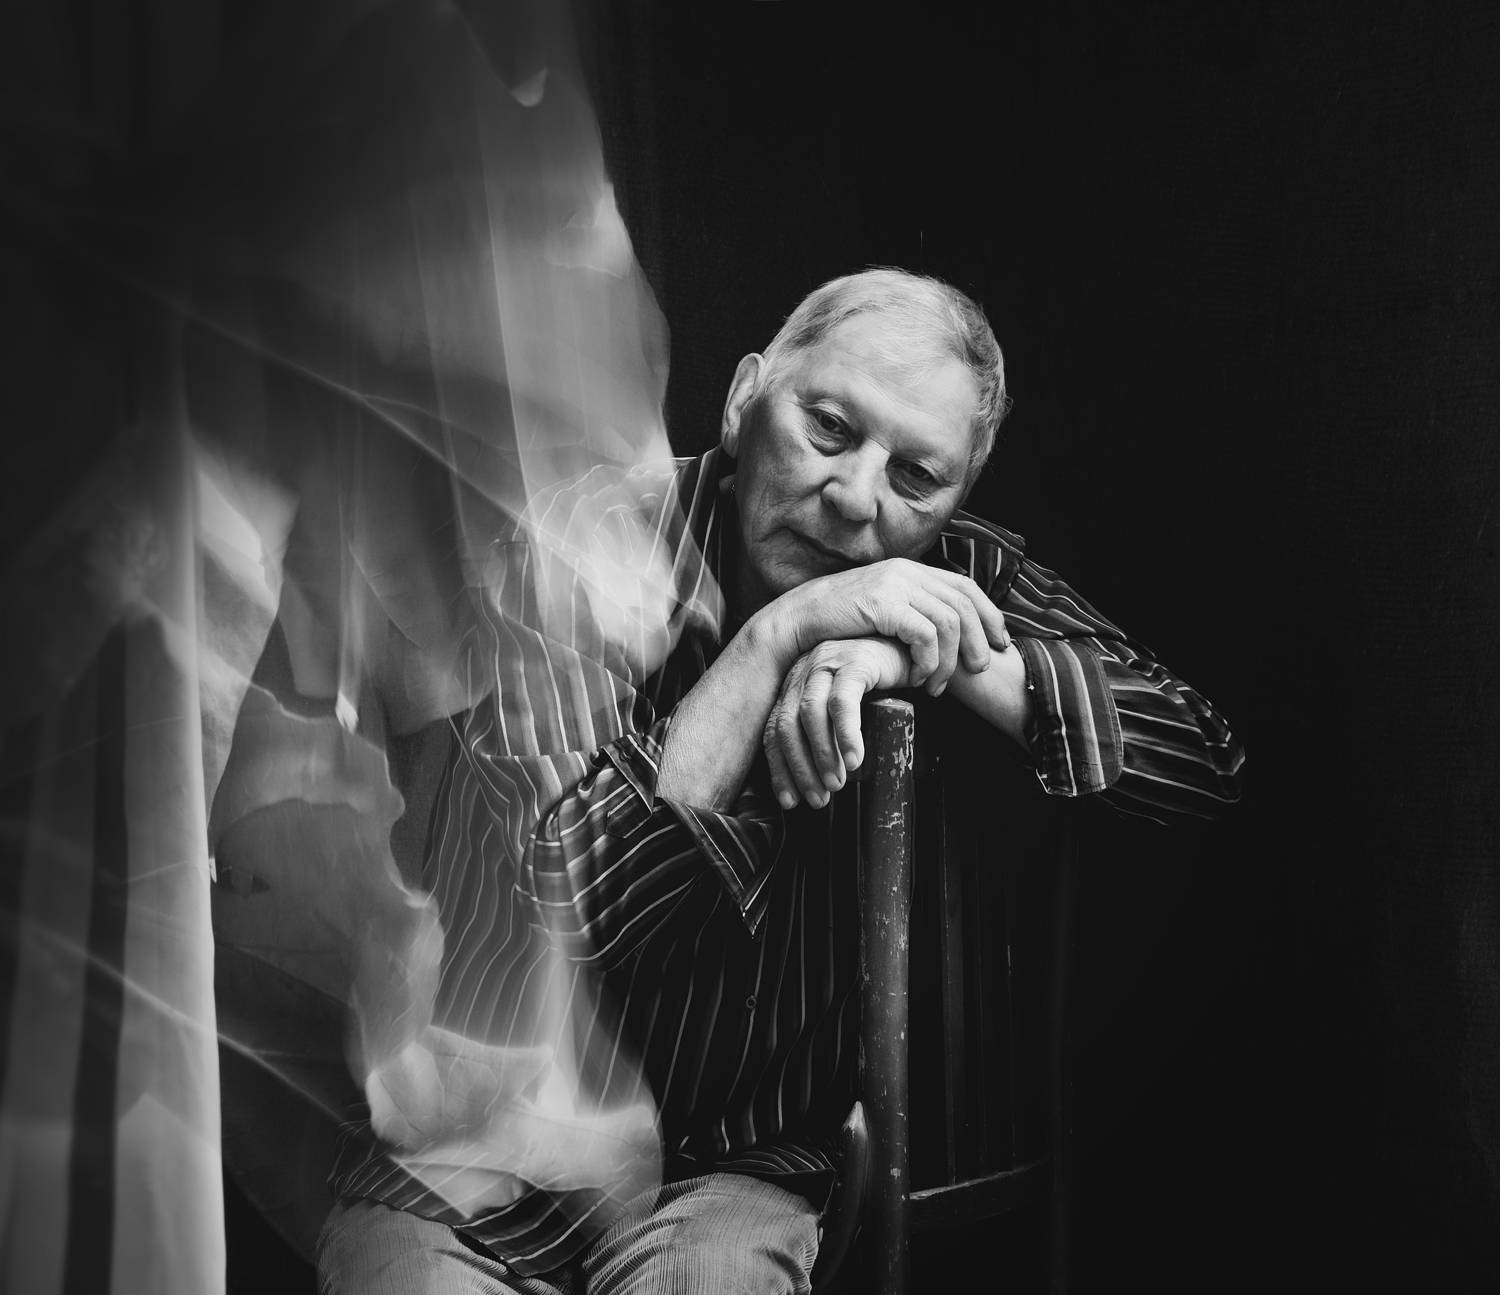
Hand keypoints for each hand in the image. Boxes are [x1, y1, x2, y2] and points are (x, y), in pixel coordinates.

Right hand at [757, 559, 1009, 697]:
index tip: (1000, 643)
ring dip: (950, 659)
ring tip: (938, 684)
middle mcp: (908, 572)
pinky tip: (917, 677)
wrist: (800, 618)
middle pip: (964, 604)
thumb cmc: (840, 622)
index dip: (989, 615)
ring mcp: (896, 585)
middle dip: (978, 641)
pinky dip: (928, 660)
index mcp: (912, 569)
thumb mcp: (882, 609)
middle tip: (978, 671)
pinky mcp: (883, 604)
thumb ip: (912, 612)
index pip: (966, 586)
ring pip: (949, 621)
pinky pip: (925, 634)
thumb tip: (945, 635)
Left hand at [764, 636, 918, 807]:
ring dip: (821, 754)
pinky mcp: (854, 660)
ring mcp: (827, 662)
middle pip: (787, 725)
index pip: (775, 731)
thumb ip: (829, 732)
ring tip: (837, 784)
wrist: (910, 646)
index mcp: (796, 685)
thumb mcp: (845, 708)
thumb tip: (821, 781)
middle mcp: (804, 671)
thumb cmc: (879, 683)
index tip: (790, 801)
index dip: (781, 769)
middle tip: (819, 799)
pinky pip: (843, 701)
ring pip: (810, 713)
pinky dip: (846, 734)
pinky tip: (854, 759)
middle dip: (800, 768)